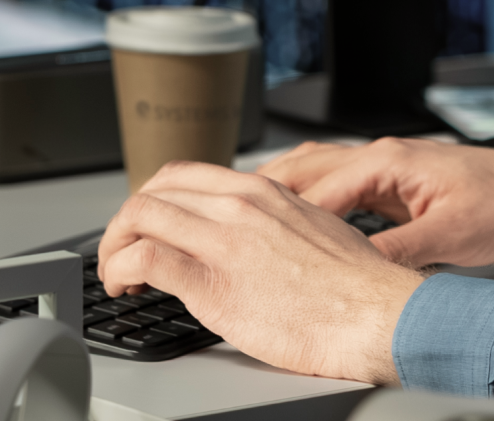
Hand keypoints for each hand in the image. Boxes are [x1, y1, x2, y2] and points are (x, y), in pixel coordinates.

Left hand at [97, 162, 423, 384]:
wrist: (379, 317)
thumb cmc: (356, 286)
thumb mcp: (311, 226)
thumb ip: (270, 221)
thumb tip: (248, 234)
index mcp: (260, 191)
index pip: (182, 175)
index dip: (152, 198)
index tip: (146, 223)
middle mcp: (237, 205)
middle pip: (152, 192)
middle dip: (125, 222)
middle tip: (122, 250)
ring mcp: (223, 240)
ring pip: (139, 217)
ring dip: (114, 245)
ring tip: (116, 273)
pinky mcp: (212, 283)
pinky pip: (145, 258)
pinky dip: (120, 269)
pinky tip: (124, 286)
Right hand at [257, 138, 493, 268]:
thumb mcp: (453, 237)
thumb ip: (400, 250)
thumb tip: (358, 269)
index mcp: (389, 162)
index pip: (322, 188)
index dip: (289, 216)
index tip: (262, 236)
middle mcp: (378, 155)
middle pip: (305, 167)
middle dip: (267, 191)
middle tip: (232, 214)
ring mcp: (381, 163)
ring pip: (314, 168)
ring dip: (281, 187)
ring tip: (248, 210)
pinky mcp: (388, 177)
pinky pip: (333, 180)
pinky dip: (306, 193)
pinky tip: (292, 212)